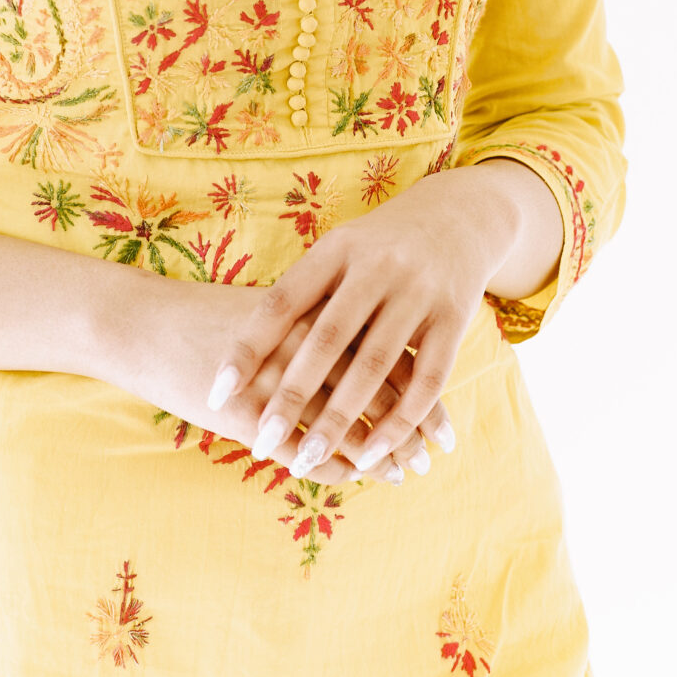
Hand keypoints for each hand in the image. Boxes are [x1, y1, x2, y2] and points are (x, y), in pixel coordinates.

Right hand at [116, 277, 450, 484]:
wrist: (145, 324)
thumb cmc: (212, 317)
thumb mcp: (275, 314)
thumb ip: (321, 327)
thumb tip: (368, 348)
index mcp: (317, 313)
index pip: (386, 357)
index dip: (419, 395)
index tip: (441, 423)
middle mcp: (304, 348)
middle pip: (375, 396)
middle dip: (409, 432)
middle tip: (430, 457)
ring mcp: (276, 384)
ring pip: (345, 427)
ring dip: (379, 457)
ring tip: (403, 475)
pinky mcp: (248, 417)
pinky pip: (304, 452)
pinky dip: (335, 469)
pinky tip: (353, 480)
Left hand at [204, 168, 530, 477]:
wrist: (458, 216)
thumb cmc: (377, 248)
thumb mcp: (338, 252)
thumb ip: (301, 296)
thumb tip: (240, 358)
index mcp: (335, 249)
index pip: (281, 303)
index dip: (247, 349)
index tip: (218, 393)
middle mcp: (376, 268)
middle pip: (326, 340)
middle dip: (291, 396)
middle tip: (260, 441)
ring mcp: (417, 293)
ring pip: (374, 366)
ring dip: (340, 420)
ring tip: (308, 460)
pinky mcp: (454, 319)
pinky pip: (427, 381)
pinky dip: (399, 424)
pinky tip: (371, 457)